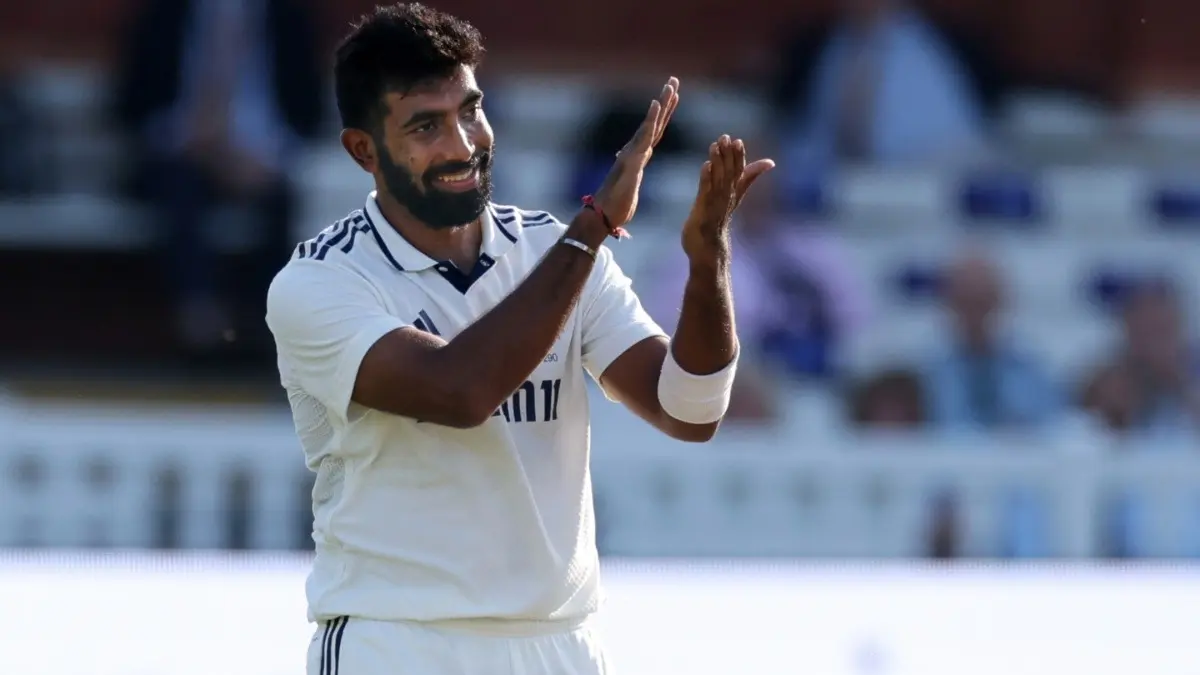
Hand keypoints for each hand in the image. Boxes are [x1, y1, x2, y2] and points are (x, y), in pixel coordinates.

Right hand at [592, 77, 679, 229]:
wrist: (601, 217)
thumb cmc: (615, 207)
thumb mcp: (630, 186)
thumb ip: (632, 172)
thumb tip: (628, 161)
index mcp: (638, 156)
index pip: (655, 131)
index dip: (664, 113)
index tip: (673, 95)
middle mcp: (635, 151)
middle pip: (655, 122)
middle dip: (665, 101)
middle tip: (674, 80)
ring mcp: (632, 155)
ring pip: (650, 125)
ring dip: (660, 105)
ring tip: (670, 87)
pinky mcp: (631, 161)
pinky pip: (643, 137)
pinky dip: (650, 120)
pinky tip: (655, 105)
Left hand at [681, 136, 773, 262]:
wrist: (709, 248)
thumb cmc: (718, 220)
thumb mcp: (733, 197)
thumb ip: (748, 177)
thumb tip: (769, 163)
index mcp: (732, 193)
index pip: (739, 172)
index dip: (739, 157)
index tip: (738, 141)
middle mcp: (726, 197)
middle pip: (730, 173)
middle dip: (728, 155)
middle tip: (725, 137)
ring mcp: (715, 204)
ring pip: (718, 180)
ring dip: (717, 162)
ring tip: (714, 146)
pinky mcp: (703, 211)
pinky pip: (706, 192)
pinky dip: (706, 179)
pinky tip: (705, 166)